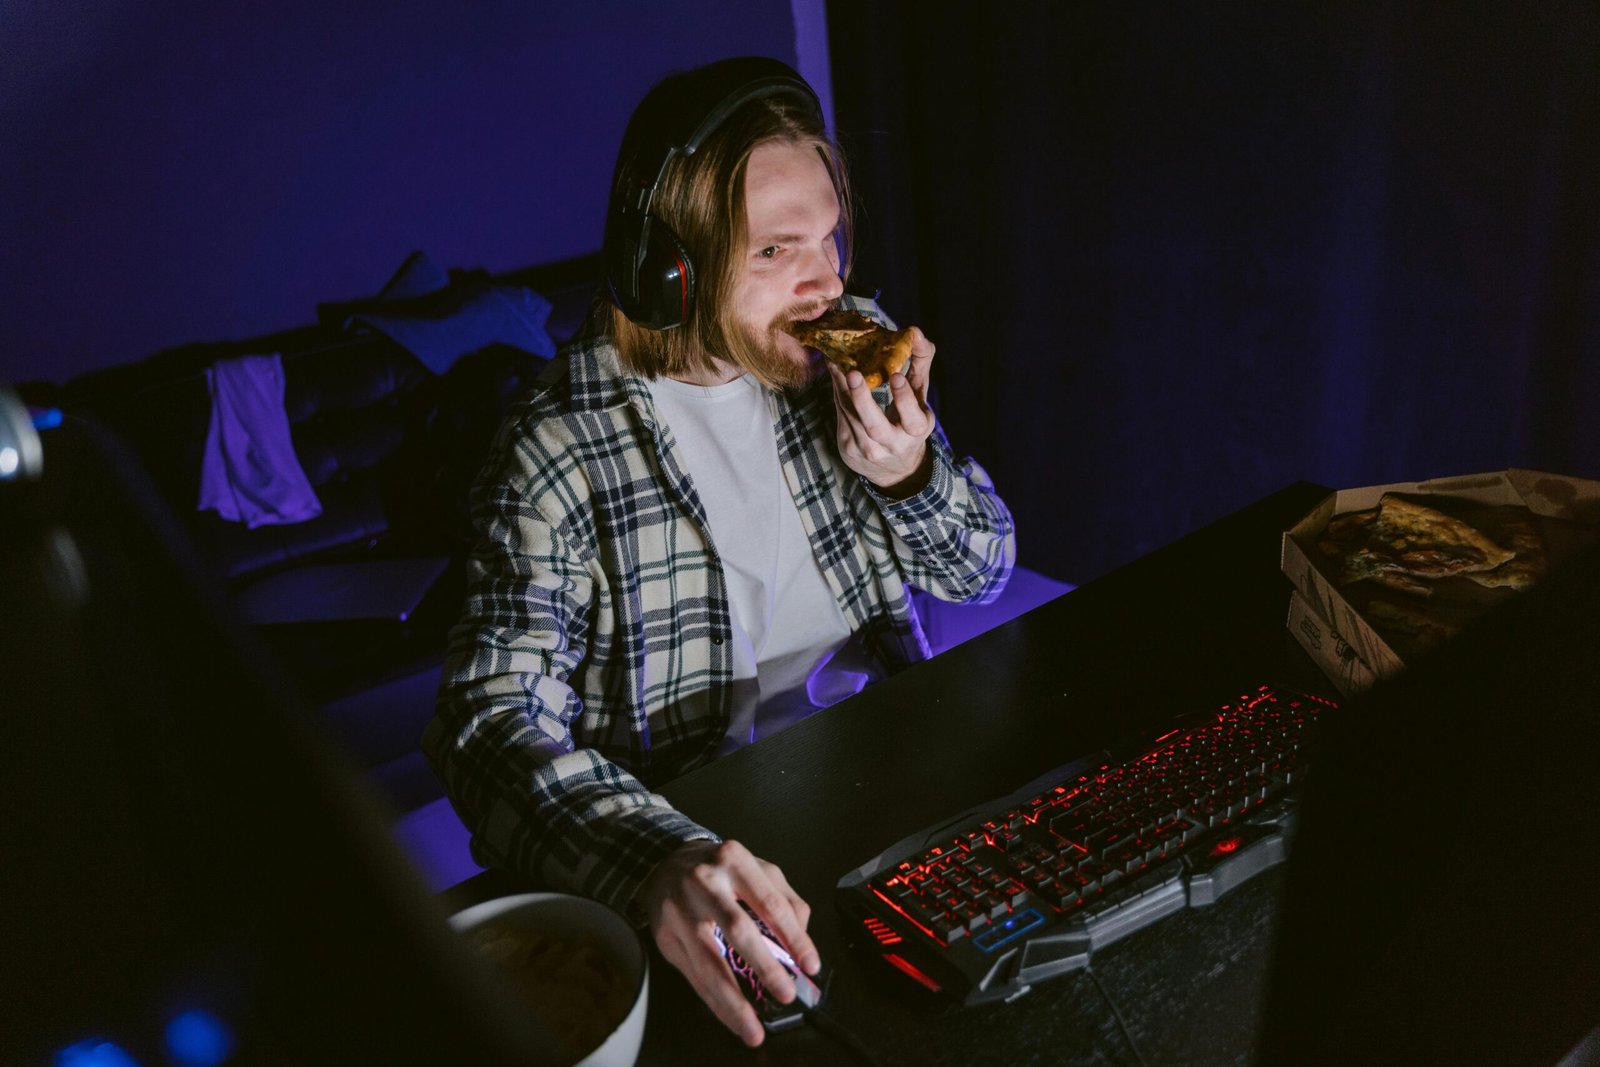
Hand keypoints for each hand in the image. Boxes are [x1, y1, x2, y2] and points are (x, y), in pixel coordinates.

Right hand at [638, 839, 819, 1047]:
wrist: (665, 863)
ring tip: (752, 1027)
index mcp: (734, 861)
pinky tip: (730, 1016)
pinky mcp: (664, 936)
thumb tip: (801, 941)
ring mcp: (680, 911)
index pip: (771, 904)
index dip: (794, 938)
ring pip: (708, 962)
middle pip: (738, 930)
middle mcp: (704, 883)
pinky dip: (714, 1001)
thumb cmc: (717, 869)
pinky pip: (692, 976)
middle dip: (764, 967)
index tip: (810, 965)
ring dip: (733, 1001)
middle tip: (785, 993)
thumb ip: (784, 898)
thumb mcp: (754, 867)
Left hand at [830, 327, 935, 498]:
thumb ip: (920, 364)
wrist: (894, 468)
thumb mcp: (920, 397)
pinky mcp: (848, 447)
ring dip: (842, 387)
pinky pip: (841, 414)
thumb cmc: (909, 423)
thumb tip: (916, 333)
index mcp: (916, 432)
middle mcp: (892, 445)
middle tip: (853, 373)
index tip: (896, 375)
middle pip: (875, 425)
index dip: (904, 398)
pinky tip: (835, 372)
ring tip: (836, 360)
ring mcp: (867, 449)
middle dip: (863, 399)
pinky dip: (837, 391)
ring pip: (851, 414)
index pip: (912, 418)